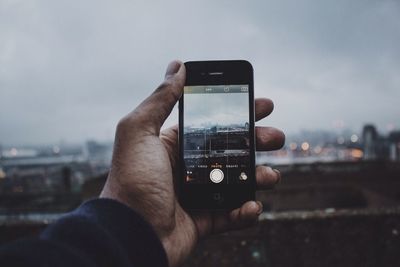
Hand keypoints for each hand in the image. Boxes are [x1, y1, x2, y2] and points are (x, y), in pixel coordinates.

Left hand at [100, 61, 284, 266]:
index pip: (213, 125)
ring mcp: (197, 195)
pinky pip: (231, 214)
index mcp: (175, 146)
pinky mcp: (203, 221)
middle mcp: (187, 168)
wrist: (128, 235)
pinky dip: (245, 211)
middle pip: (231, 151)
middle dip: (257, 142)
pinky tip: (252, 205)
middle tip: (277, 137)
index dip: (239, 114)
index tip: (263, 105)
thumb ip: (160, 99)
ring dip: (259, 177)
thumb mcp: (139, 131)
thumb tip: (178, 66)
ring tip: (272, 176)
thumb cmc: (132, 181)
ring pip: (237, 182)